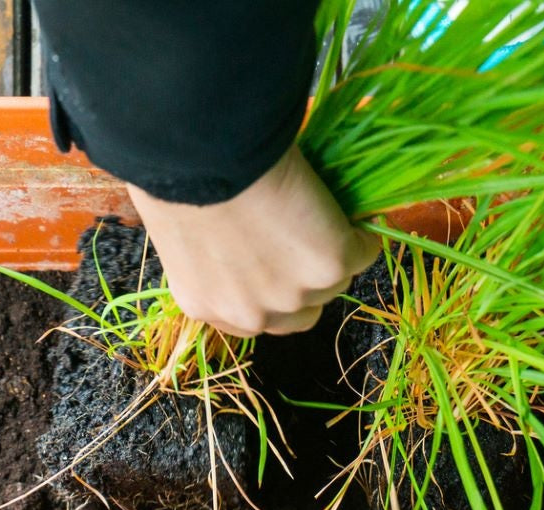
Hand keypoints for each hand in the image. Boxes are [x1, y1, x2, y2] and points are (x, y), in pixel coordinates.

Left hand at [126, 146, 378, 336]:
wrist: (203, 156)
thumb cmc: (179, 176)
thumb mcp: (183, 235)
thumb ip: (212, 257)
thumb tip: (237, 239)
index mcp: (206, 306)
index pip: (255, 319)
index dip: (272, 289)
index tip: (279, 261)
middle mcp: (251, 315)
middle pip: (301, 312)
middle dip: (306, 281)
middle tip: (307, 239)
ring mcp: (293, 295)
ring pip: (334, 283)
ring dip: (336, 257)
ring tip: (332, 220)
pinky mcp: (329, 266)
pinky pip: (363, 252)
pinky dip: (364, 234)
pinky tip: (358, 213)